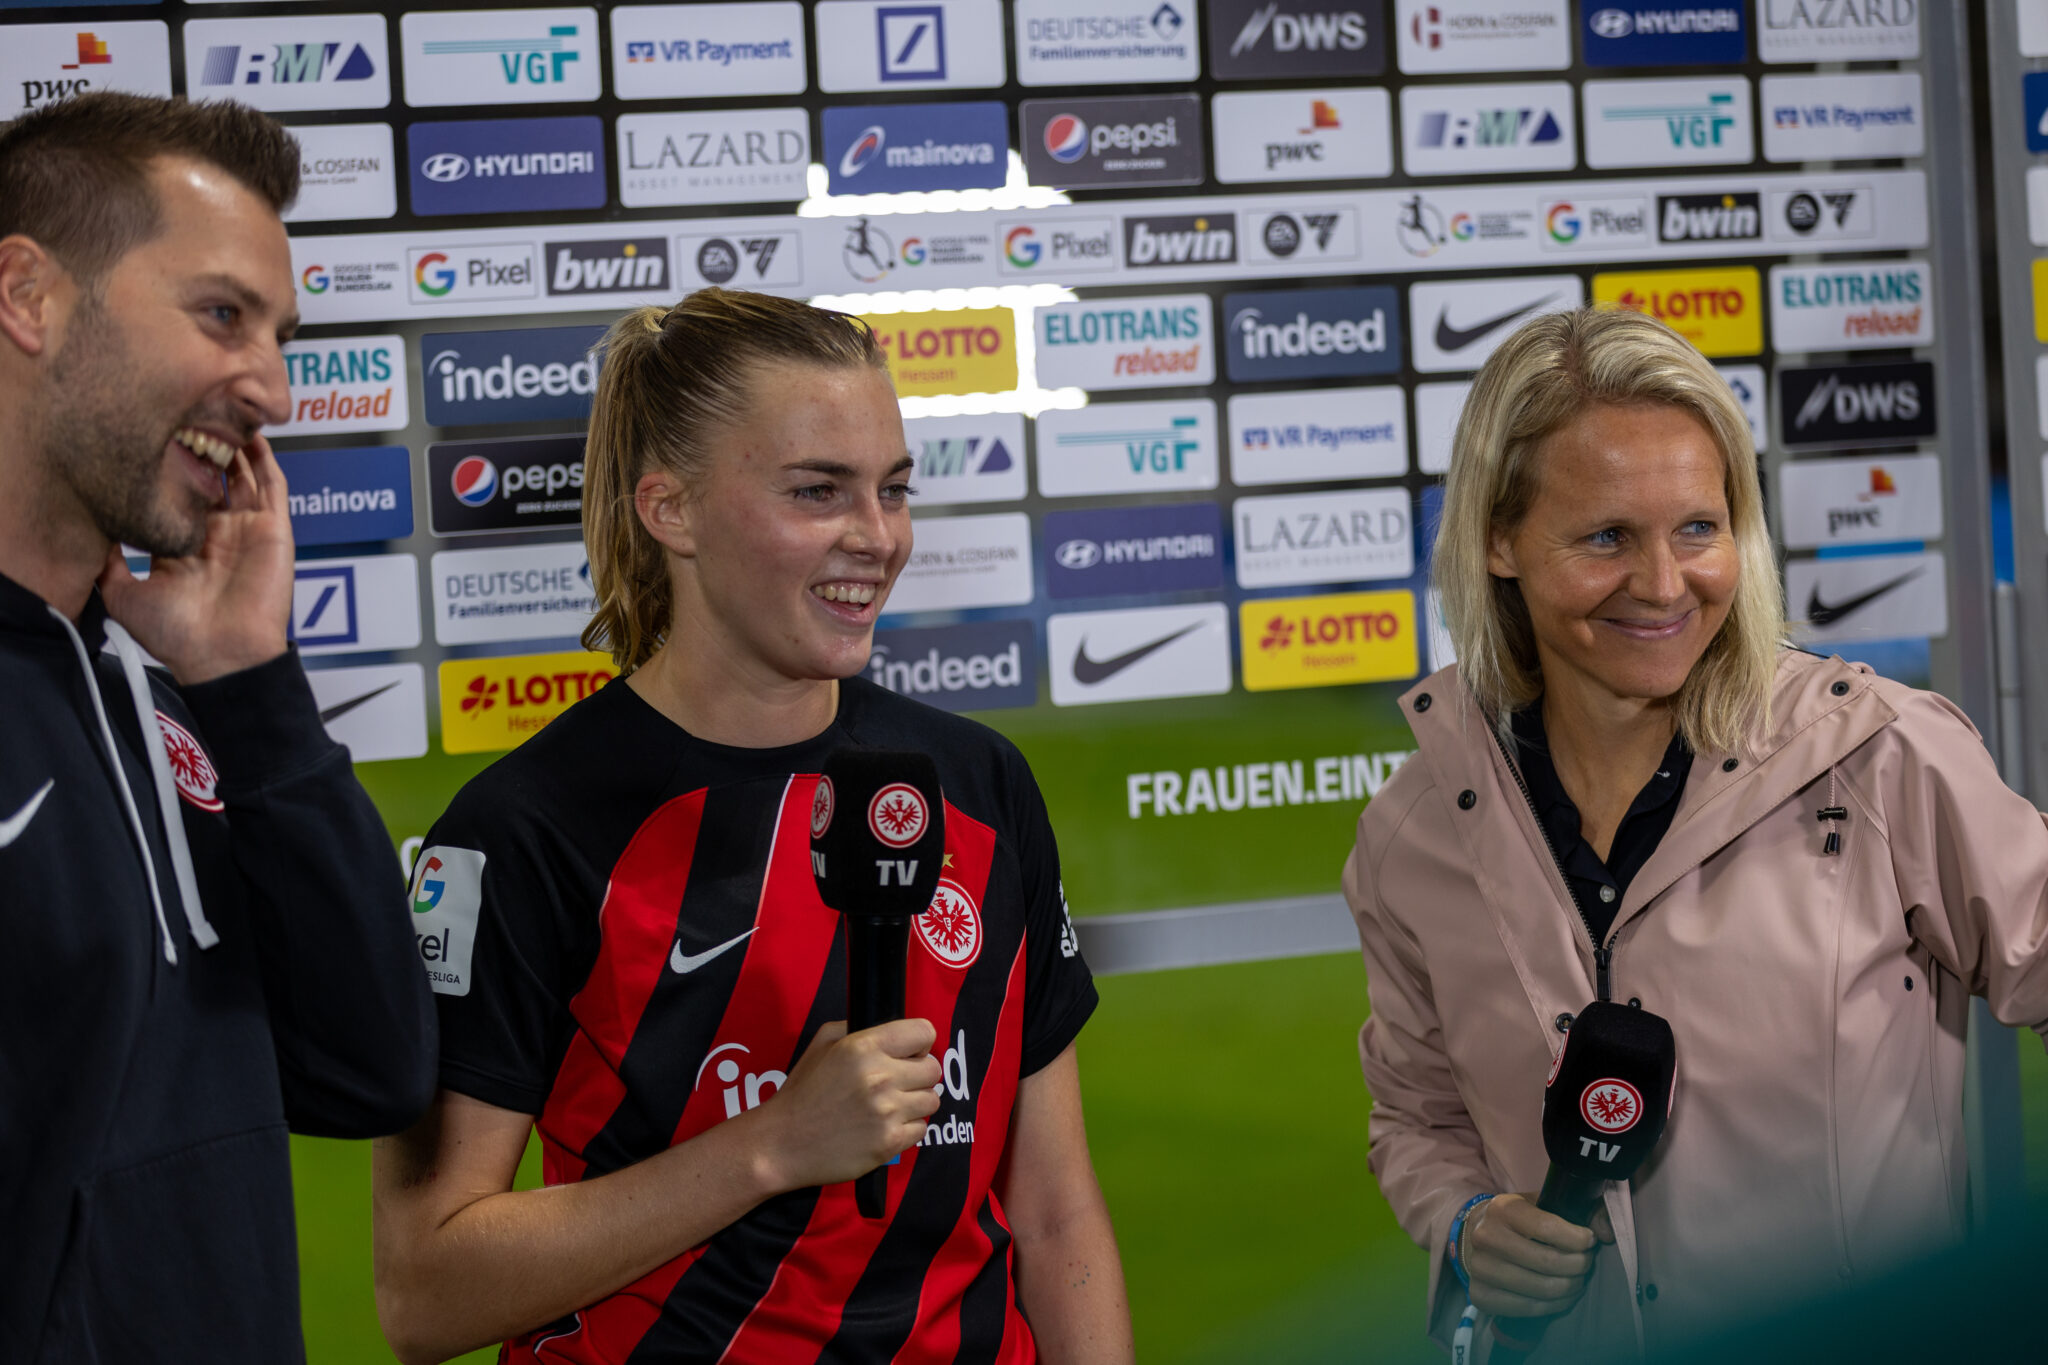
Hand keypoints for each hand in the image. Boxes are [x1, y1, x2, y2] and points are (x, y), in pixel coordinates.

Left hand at [98, 434, 294, 684]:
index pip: (178, 495)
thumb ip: (107, 562)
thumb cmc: (177, 636)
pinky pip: (274, 487)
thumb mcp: (123, 595)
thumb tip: (92, 533)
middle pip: (213, 478)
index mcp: (185, 547)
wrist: (221, 655)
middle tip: (187, 413)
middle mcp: (218, 535)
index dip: (168, 466)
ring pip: (244, 476)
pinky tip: (254, 435)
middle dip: (202, 447)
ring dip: (235, 446)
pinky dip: (267, 460)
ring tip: (222, 412)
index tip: (151, 437)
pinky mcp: (274, 531)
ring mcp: (248, 531)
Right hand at [750, 1018, 941, 1192]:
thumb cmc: (802, 1093)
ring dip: (915, 1103)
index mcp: (863, 1047)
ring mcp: (887, 1112)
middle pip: (933, 1068)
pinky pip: (921, 1129)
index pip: (924, 1032)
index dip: (920, 1042)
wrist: (782, 1144)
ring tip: (890, 1106)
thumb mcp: (822, 1045)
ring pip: (931, 1099)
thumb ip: (857, 1029)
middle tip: (897, 1083)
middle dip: (918, 1074)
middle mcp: (880, 1077)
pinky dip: (907, 1129)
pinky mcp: (889, 1143)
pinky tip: (884, 1126)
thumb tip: (891, 1030)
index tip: (911, 1053)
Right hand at [1462, 1192, 1613, 1318]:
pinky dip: (1554, 1305)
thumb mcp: (1544, 1203)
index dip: (1579, 1239)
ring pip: (1541, 1289)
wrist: (1478, 1235)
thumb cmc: (1519, 1220)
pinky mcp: (1480, 1295)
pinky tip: (1562, 1295)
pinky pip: (1529, 1309)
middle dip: (1579, 1265)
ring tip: (1577, 1279)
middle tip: (1586, 1263)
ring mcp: (1479, 1268)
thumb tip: (1606, 1233)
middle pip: (1548, 1262)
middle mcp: (1485, 1237)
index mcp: (1502, 1208)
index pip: (1548, 1228)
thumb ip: (1580, 1211)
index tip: (1590, 1241)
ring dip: (1570, 1287)